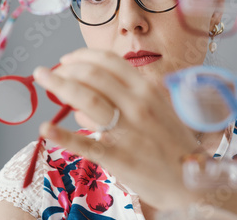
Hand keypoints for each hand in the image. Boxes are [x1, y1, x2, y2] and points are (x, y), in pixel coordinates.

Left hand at [32, 48, 202, 209]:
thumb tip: (84, 99)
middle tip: (47, 73)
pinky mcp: (118, 157)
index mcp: (146, 89)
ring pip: (87, 99)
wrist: (194, 179)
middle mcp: (137, 104)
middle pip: (92, 76)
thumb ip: (124, 97)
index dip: (82, 56)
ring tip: (42, 79)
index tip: (66, 59)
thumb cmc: (171, 141)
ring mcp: (128, 130)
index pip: (108, 61)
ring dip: (59, 85)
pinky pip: (87, 144)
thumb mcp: (157, 109)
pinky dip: (63, 136)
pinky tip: (45, 130)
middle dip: (64, 69)